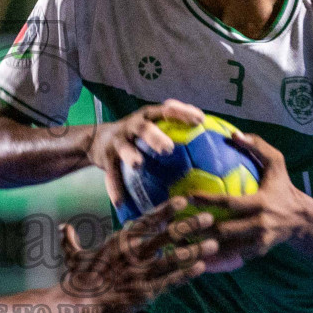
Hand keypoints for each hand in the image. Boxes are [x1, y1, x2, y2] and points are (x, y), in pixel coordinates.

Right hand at [58, 197, 217, 312]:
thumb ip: (71, 239)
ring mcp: (139, 273)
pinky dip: (186, 274)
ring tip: (214, 243)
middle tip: (209, 217)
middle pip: (166, 235)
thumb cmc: (74, 280)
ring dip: (195, 250)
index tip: (184, 200)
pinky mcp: (143, 293)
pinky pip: (169, 281)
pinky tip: (202, 268)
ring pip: (173, 258)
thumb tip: (64, 227)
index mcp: (119, 241)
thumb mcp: (72, 255)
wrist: (72, 304)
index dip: (166, 210)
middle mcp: (132, 254)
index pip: (147, 221)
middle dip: (189, 226)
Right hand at [87, 99, 204, 205]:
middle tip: (168, 149)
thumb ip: (178, 133)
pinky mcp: (106, 159)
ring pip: (124, 148)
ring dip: (130, 154)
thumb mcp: (155, 128)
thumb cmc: (138, 136)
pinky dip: (116, 189)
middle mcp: (133, 126)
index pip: (168, 110)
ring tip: (137, 164)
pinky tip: (121, 203)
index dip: (183, 113)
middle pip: (144, 128)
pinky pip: (111, 176)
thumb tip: (215, 145)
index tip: (200, 121)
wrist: (97, 140)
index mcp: (149, 116)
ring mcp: (118, 141)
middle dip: (155, 136)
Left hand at [191, 130, 312, 261]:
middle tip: (175, 226)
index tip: (187, 196)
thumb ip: (258, 146)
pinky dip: (214, 259)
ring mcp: (258, 242)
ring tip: (179, 244)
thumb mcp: (277, 163)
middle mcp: (259, 225)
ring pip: (225, 249)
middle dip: (199, 230)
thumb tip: (233, 133)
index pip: (229, 202)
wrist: (302, 220)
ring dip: (202, 248)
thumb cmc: (283, 187)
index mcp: (261, 203)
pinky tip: (194, 258)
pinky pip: (232, 258)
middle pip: (223, 231)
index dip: (207, 200)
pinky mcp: (257, 253)